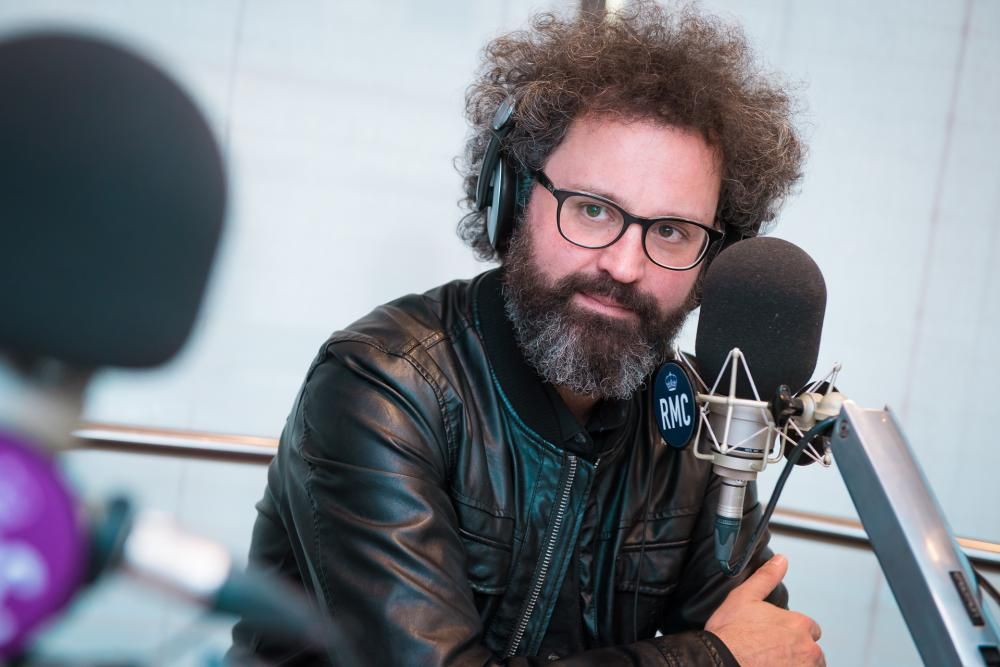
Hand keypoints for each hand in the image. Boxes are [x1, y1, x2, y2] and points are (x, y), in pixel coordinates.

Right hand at [705, 554, 824, 665]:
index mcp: (798, 624)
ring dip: (795, 664)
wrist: (720, 662)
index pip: (809, 629)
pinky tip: (770, 666)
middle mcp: (807, 649)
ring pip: (808, 666)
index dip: (792, 631)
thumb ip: (766, 577)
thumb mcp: (744, 596)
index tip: (776, 636)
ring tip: (770, 662)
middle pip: (811, 651)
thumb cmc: (730, 634)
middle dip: (796, 651)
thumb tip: (780, 560)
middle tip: (771, 653)